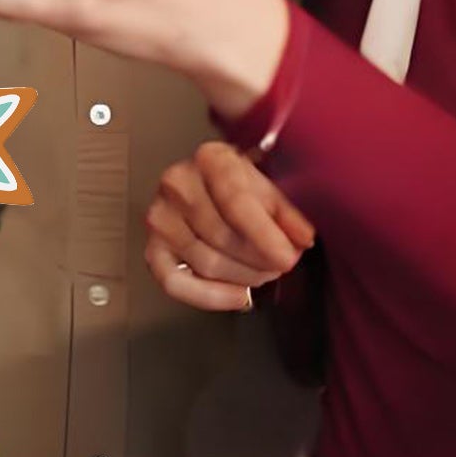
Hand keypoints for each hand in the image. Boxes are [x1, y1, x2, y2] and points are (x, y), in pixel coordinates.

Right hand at [144, 142, 315, 312]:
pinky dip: (210, 297)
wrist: (213, 185)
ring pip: (206, 263)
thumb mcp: (272, 185)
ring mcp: (161, 216)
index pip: (235, 202)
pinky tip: (239, 296)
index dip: (264, 235)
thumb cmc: (244, 185)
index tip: (287, 257)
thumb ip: (289, 211)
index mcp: (210, 159)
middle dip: (259, 260)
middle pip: (221, 237)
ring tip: (263, 272)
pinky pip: (176, 283)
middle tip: (280, 264)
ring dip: (244, 278)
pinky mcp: (153, 247)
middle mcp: (177, 183)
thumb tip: (302, 238)